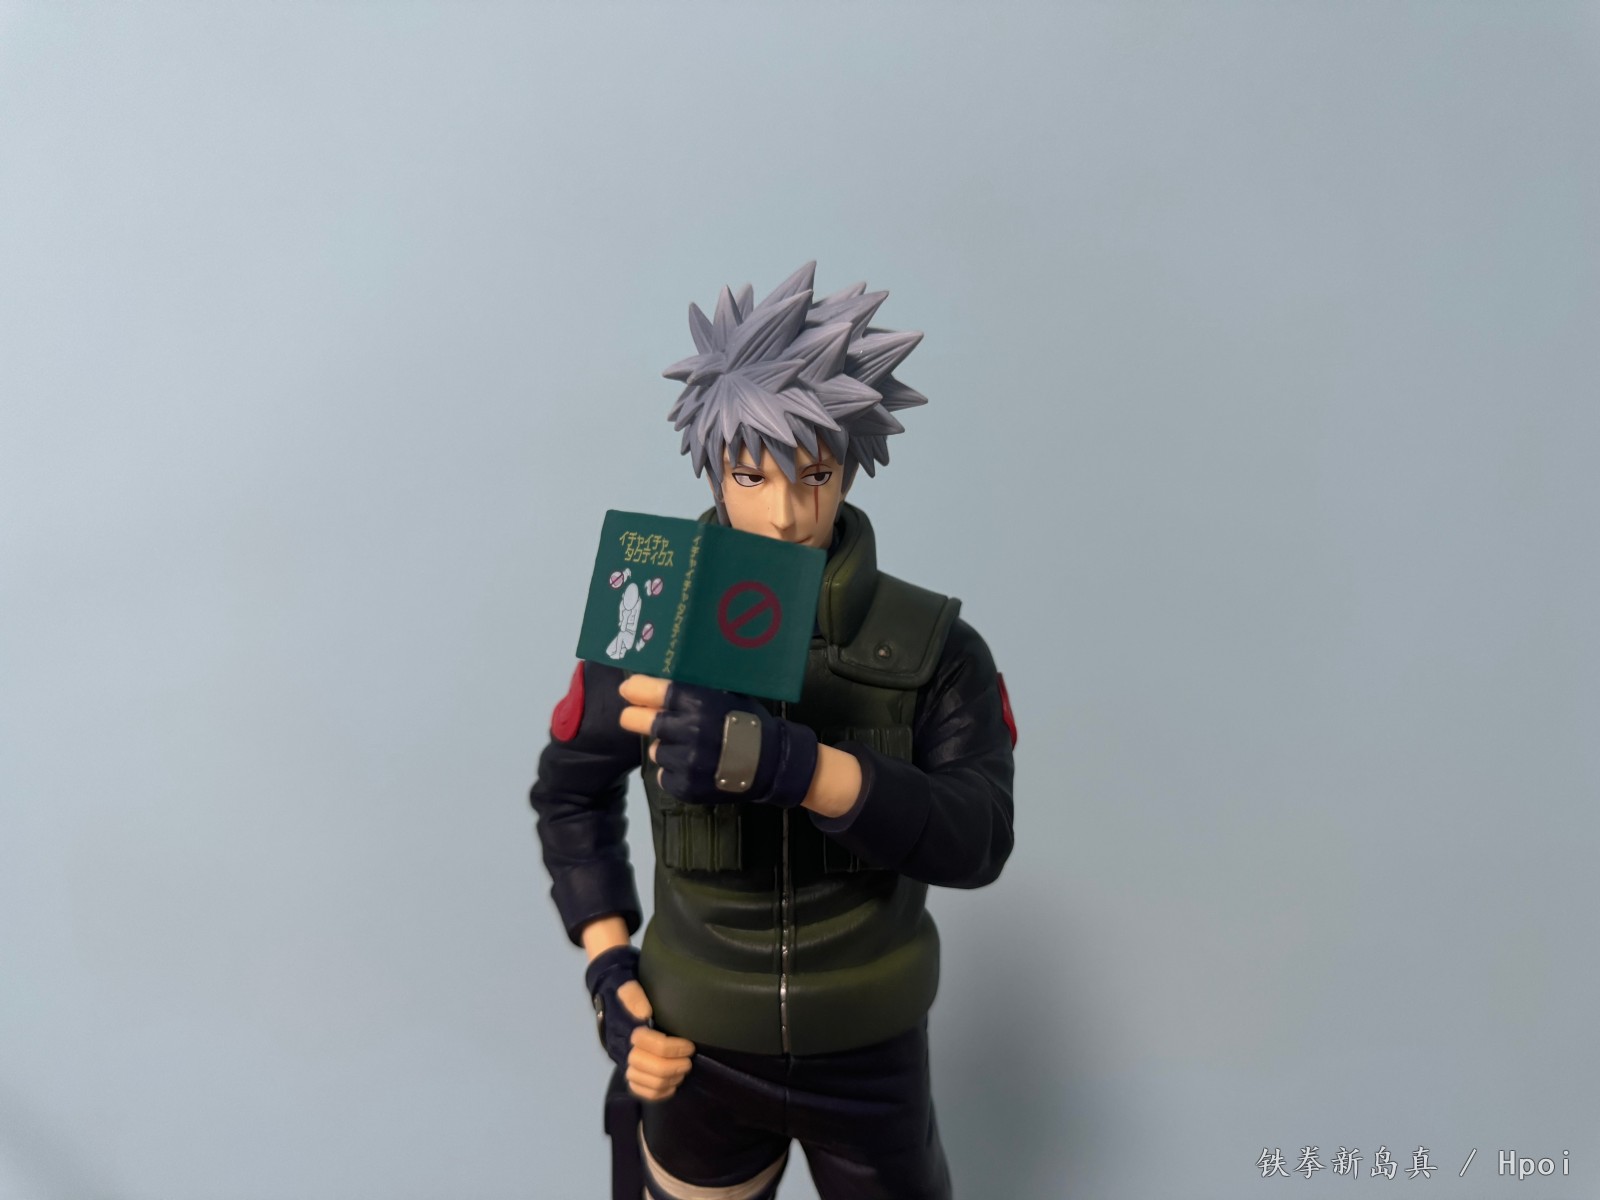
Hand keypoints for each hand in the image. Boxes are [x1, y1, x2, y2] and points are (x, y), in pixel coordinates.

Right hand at [584, 945, 695, 1101]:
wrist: (610, 995)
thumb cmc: (623, 989)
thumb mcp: (627, 985)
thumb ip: (634, 996)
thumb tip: (644, 1014)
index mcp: (624, 1029)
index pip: (648, 1045)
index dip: (671, 1048)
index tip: (688, 1045)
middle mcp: (622, 1049)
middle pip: (648, 1067)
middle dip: (673, 1066)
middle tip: (688, 1060)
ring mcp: (624, 1062)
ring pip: (646, 1082)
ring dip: (669, 1079)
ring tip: (682, 1070)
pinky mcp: (628, 1070)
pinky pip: (640, 1091)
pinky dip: (658, 1092)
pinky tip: (672, 1085)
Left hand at [618, 676, 817, 807]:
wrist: (772, 763)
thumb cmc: (749, 722)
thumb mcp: (728, 694)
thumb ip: (699, 687)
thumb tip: (667, 674)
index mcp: (699, 703)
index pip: (654, 691)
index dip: (636, 689)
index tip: (627, 690)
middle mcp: (688, 731)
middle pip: (641, 721)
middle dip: (634, 717)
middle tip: (632, 717)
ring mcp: (686, 762)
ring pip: (656, 750)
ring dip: (665, 747)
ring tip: (687, 747)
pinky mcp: (685, 787)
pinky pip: (664, 774)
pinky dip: (674, 771)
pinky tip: (692, 767)